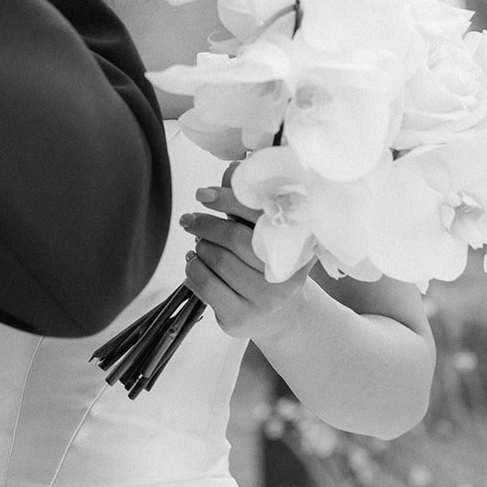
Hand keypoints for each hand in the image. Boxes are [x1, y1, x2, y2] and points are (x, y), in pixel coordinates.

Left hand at [180, 179, 314, 339]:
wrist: (282, 317)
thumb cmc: (270, 264)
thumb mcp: (268, 234)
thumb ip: (250, 203)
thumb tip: (233, 169)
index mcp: (297, 246)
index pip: (259, 216)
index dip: (228, 200)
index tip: (203, 194)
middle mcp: (284, 276)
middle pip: (234, 239)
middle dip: (205, 224)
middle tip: (189, 219)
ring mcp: (263, 300)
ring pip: (216, 261)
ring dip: (200, 247)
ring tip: (199, 243)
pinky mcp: (239, 317)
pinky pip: (204, 285)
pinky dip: (193, 269)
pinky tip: (195, 262)